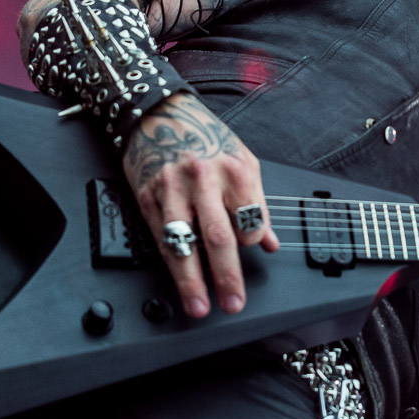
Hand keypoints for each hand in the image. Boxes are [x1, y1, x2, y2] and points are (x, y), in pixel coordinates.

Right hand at [122, 93, 279, 317]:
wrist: (160, 113)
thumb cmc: (207, 138)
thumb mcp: (244, 163)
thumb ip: (257, 205)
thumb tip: (270, 243)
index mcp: (236, 171)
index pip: (250, 223)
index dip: (252, 242)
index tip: (250, 248)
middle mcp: (204, 181)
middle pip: (219, 238)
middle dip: (227, 277)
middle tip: (233, 303)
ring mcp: (173, 190)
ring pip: (183, 244)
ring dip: (191, 281)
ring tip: (199, 305)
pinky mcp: (148, 197)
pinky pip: (161, 237)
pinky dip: (172, 262)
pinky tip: (179, 280)